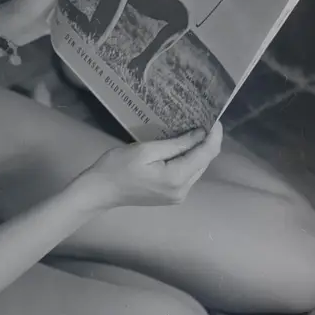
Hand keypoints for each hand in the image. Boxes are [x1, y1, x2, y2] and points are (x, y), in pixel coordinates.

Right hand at [80, 122, 223, 209]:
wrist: (100, 191)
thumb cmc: (117, 167)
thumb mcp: (146, 150)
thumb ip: (176, 144)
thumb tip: (201, 134)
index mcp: (177, 178)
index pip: (206, 154)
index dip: (214, 135)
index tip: (214, 117)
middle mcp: (183, 190)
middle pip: (205, 162)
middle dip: (207, 142)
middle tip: (203, 120)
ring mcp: (178, 196)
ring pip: (198, 169)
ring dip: (198, 151)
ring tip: (194, 130)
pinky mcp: (172, 196)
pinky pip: (188, 175)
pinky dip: (188, 160)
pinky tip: (183, 147)